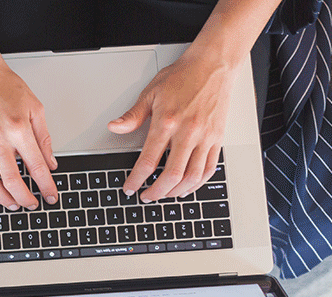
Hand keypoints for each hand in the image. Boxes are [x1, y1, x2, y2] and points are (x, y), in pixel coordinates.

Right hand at [0, 54, 58, 210]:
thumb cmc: (3, 85)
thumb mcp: (34, 107)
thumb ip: (44, 138)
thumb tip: (49, 162)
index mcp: (19, 128)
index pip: (36, 166)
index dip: (46, 186)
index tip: (51, 196)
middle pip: (13, 180)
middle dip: (25, 198)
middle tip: (32, 204)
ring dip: (4, 198)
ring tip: (14, 204)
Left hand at [108, 50, 234, 202]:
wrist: (213, 65)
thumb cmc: (183, 76)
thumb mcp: (151, 93)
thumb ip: (132, 115)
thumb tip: (114, 127)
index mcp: (167, 122)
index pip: (149, 160)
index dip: (137, 179)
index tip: (130, 188)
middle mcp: (188, 132)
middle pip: (172, 175)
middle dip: (156, 192)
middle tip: (146, 196)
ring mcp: (205, 137)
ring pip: (192, 176)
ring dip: (176, 191)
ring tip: (164, 194)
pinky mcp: (217, 138)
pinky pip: (209, 168)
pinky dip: (197, 183)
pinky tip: (186, 187)